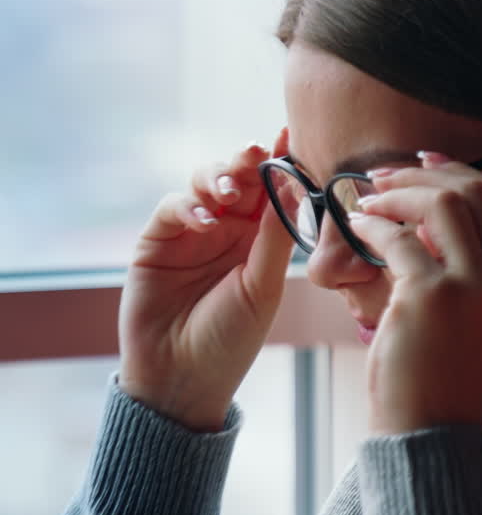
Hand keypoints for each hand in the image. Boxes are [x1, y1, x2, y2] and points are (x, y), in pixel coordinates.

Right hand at [118, 131, 294, 430]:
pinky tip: (203, 220)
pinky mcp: (156, 240)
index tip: (290, 136)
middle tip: (256, 154)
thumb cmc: (229, 341)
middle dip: (246, 161)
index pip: (270, 193)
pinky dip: (187, 205)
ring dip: (217, 177)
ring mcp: (190, 233)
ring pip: (203, 183)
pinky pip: (172, 207)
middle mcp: (226, 231)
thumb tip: (291, 185)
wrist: (180, 378)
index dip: (279, 165)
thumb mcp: (263, 288)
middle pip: (237, 179)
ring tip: (228, 190)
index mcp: (259, 242)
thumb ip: (276, 238)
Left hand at [348, 155, 481, 434]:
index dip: (462, 173)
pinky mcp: (432, 297)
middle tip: (384, 175)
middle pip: (474, 194)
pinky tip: (356, 227)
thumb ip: (467, 266)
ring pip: (440, 205)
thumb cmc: (442, 378)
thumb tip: (426, 211)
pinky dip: (372, 225)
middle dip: (424, 175)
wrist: (429, 433)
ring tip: (367, 200)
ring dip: (397, 193)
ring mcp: (475, 288)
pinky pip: (397, 238)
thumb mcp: (477, 318)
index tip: (425, 163)